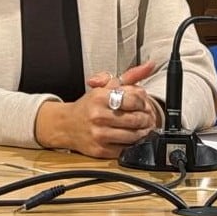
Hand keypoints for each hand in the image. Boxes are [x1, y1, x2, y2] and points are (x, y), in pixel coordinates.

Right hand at [36, 63, 159, 157]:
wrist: (66, 125)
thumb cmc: (89, 106)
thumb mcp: (106, 87)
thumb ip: (130, 76)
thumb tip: (150, 65)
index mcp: (100, 97)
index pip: (134, 99)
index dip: (143, 102)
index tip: (143, 104)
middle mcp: (98, 115)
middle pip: (136, 119)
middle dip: (146, 119)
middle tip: (146, 117)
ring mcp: (99, 134)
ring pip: (133, 136)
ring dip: (142, 132)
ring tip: (140, 128)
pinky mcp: (100, 150)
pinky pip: (125, 149)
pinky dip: (131, 144)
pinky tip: (129, 137)